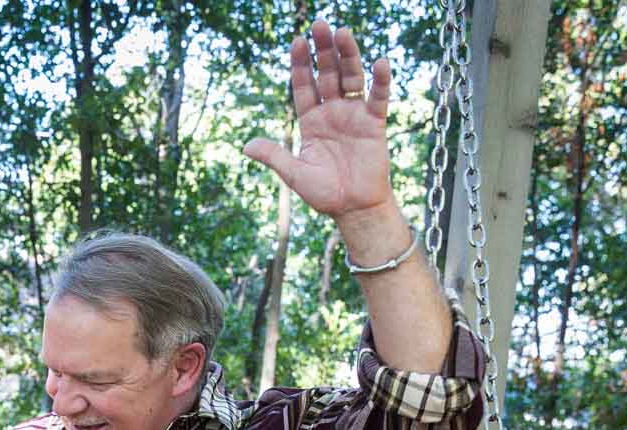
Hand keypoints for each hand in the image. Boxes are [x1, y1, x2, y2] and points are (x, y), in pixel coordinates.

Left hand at [241, 21, 395, 221]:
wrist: (353, 209)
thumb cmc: (324, 193)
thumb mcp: (294, 174)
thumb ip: (275, 156)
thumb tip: (246, 146)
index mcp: (311, 121)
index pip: (304, 86)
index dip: (301, 64)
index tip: (297, 41)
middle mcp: (332, 112)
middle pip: (327, 74)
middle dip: (323, 50)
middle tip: (320, 24)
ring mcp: (354, 115)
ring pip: (351, 77)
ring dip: (348, 55)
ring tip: (343, 32)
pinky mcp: (374, 123)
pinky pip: (378, 97)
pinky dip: (381, 80)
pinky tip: (380, 62)